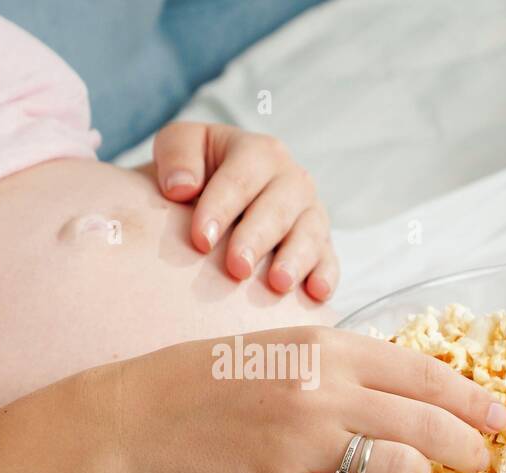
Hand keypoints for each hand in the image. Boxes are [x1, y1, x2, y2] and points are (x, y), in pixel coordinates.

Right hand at [103, 326, 505, 472]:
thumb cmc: (205, 382)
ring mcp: (303, 442)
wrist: (135, 417)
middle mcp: (323, 389)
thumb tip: (403, 395)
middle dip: (466, 448)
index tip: (499, 416)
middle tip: (480, 463)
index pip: (424, 373)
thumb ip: (340, 367)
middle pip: (427, 423)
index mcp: (325, 347)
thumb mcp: (279, 349)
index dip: (472, 398)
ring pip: (402, 470)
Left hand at [151, 122, 337, 301]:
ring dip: (295, 259)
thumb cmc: (195, 172)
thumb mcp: (178, 146)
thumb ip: (177, 155)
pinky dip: (325, 276)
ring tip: (278, 283)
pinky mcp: (321, 245)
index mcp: (257, 152)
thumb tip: (181, 187)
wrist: (214, 194)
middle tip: (237, 268)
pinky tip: (316, 293)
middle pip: (278, 207)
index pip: (241, 178)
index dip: (221, 207)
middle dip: (257, 238)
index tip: (201, 240)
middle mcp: (290, 179)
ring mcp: (310, 213)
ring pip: (310, 233)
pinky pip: (329, 260)